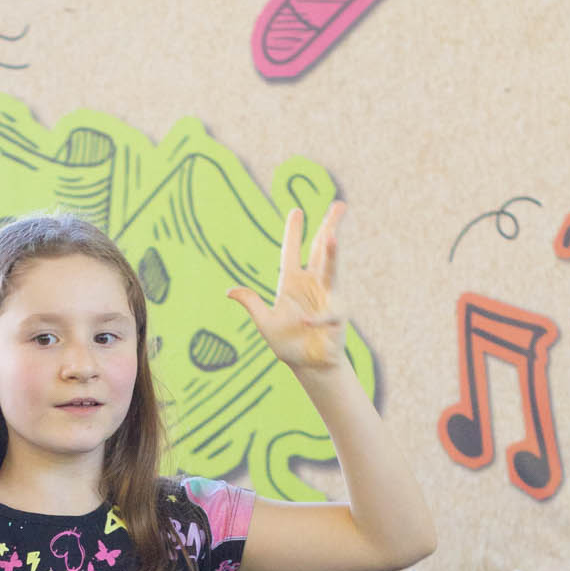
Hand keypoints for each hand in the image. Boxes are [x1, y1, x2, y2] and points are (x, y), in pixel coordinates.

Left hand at [228, 201, 346, 372]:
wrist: (309, 366)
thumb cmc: (288, 344)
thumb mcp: (264, 323)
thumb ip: (251, 303)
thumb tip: (229, 290)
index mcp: (293, 282)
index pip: (292, 252)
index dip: (293, 232)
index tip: (296, 210)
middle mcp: (312, 284)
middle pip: (321, 250)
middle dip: (329, 227)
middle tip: (340, 204)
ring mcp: (327, 298)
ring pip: (331, 270)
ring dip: (332, 254)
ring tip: (333, 235)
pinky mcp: (336, 316)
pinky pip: (326, 313)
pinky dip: (316, 318)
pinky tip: (305, 321)